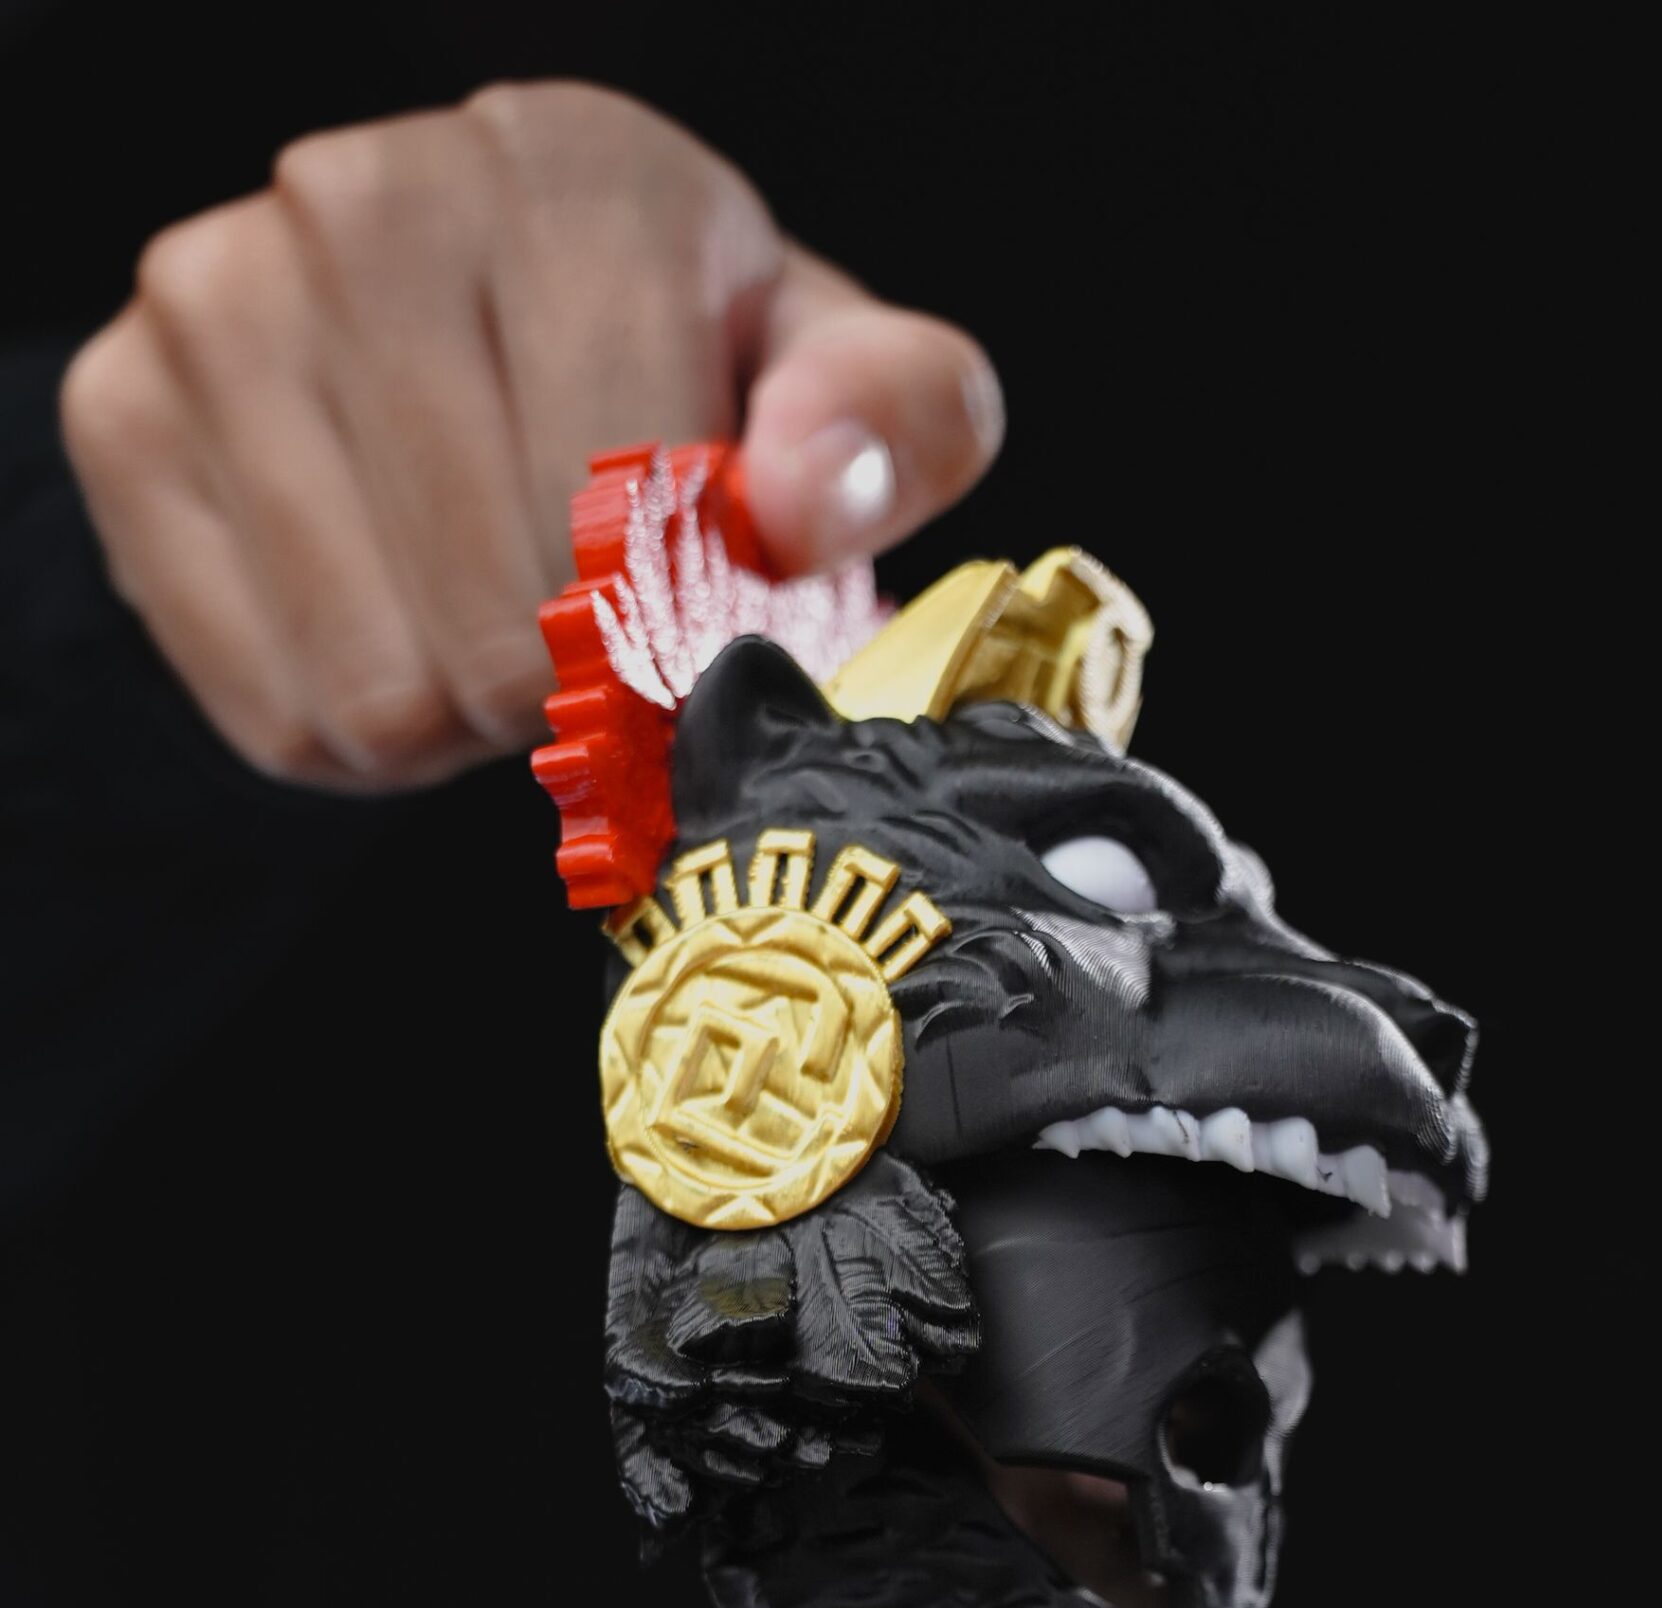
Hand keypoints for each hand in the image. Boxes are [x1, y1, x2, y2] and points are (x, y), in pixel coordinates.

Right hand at [59, 81, 1003, 791]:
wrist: (504, 350)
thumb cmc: (694, 376)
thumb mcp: (848, 387)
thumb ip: (890, 426)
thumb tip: (798, 495)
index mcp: (572, 172)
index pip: (624, 512)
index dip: (676, 630)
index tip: (695, 632)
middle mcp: (370, 200)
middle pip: (501, 620)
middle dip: (574, 687)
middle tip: (592, 642)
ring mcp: (220, 298)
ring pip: (379, 689)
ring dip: (464, 721)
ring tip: (495, 630)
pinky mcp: (121, 412)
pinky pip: (268, 704)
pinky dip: (350, 730)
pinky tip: (395, 633)